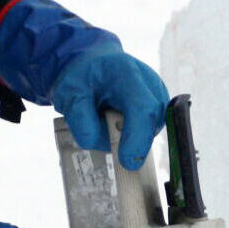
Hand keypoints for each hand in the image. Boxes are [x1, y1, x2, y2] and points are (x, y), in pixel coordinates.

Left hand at [51, 50, 169, 169]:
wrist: (92, 66)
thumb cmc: (82, 78)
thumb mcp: (69, 94)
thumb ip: (80, 118)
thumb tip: (93, 141)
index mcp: (127, 72)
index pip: (143, 109)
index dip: (138, 138)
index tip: (126, 161)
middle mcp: (150, 82)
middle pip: (150, 123)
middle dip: (127, 139)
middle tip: (99, 128)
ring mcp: (159, 96)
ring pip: (149, 131)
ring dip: (126, 135)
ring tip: (104, 116)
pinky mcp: (159, 108)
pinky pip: (147, 131)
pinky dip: (130, 133)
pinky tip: (114, 119)